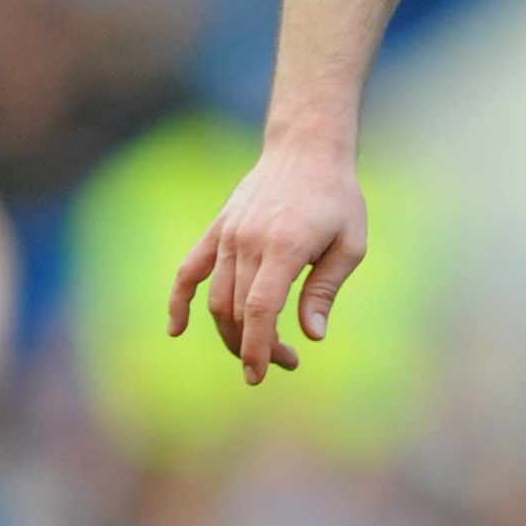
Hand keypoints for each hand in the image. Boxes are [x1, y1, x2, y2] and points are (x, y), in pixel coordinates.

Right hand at [168, 133, 368, 382]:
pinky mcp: (217, 230)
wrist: (306, 150)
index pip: (259, 309)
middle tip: (286, 363)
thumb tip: (312, 335)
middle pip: (236, 311)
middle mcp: (249, 242)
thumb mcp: (350, 245)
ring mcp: (228, 235)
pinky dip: (179, 301)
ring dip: (232, 333)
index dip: (257, 347)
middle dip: (254, 347)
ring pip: (215, 299)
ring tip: (263, 351)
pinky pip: (189, 270)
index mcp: (285, 247)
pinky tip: (176, 330)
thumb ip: (325, 291)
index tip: (261, 375)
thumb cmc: (337, 199)